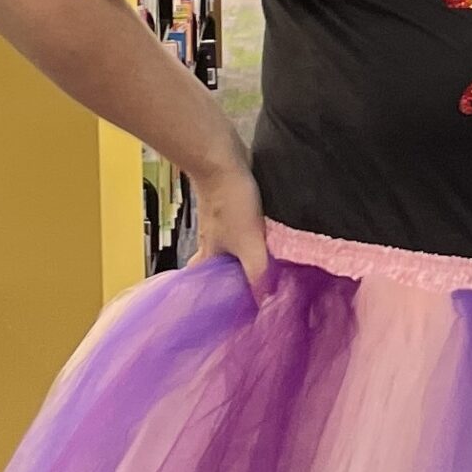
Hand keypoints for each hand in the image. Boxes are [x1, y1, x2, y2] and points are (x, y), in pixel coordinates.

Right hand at [190, 164, 271, 295]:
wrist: (222, 163)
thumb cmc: (230, 204)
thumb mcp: (249, 243)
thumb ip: (258, 272)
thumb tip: (266, 302)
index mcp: (208, 256)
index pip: (204, 284)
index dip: (213, 297)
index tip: (229, 309)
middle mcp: (210, 242)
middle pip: (217, 266)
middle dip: (232, 277)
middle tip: (251, 287)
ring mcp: (219, 225)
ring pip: (229, 248)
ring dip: (243, 257)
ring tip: (265, 267)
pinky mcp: (231, 209)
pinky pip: (240, 230)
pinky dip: (251, 238)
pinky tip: (268, 238)